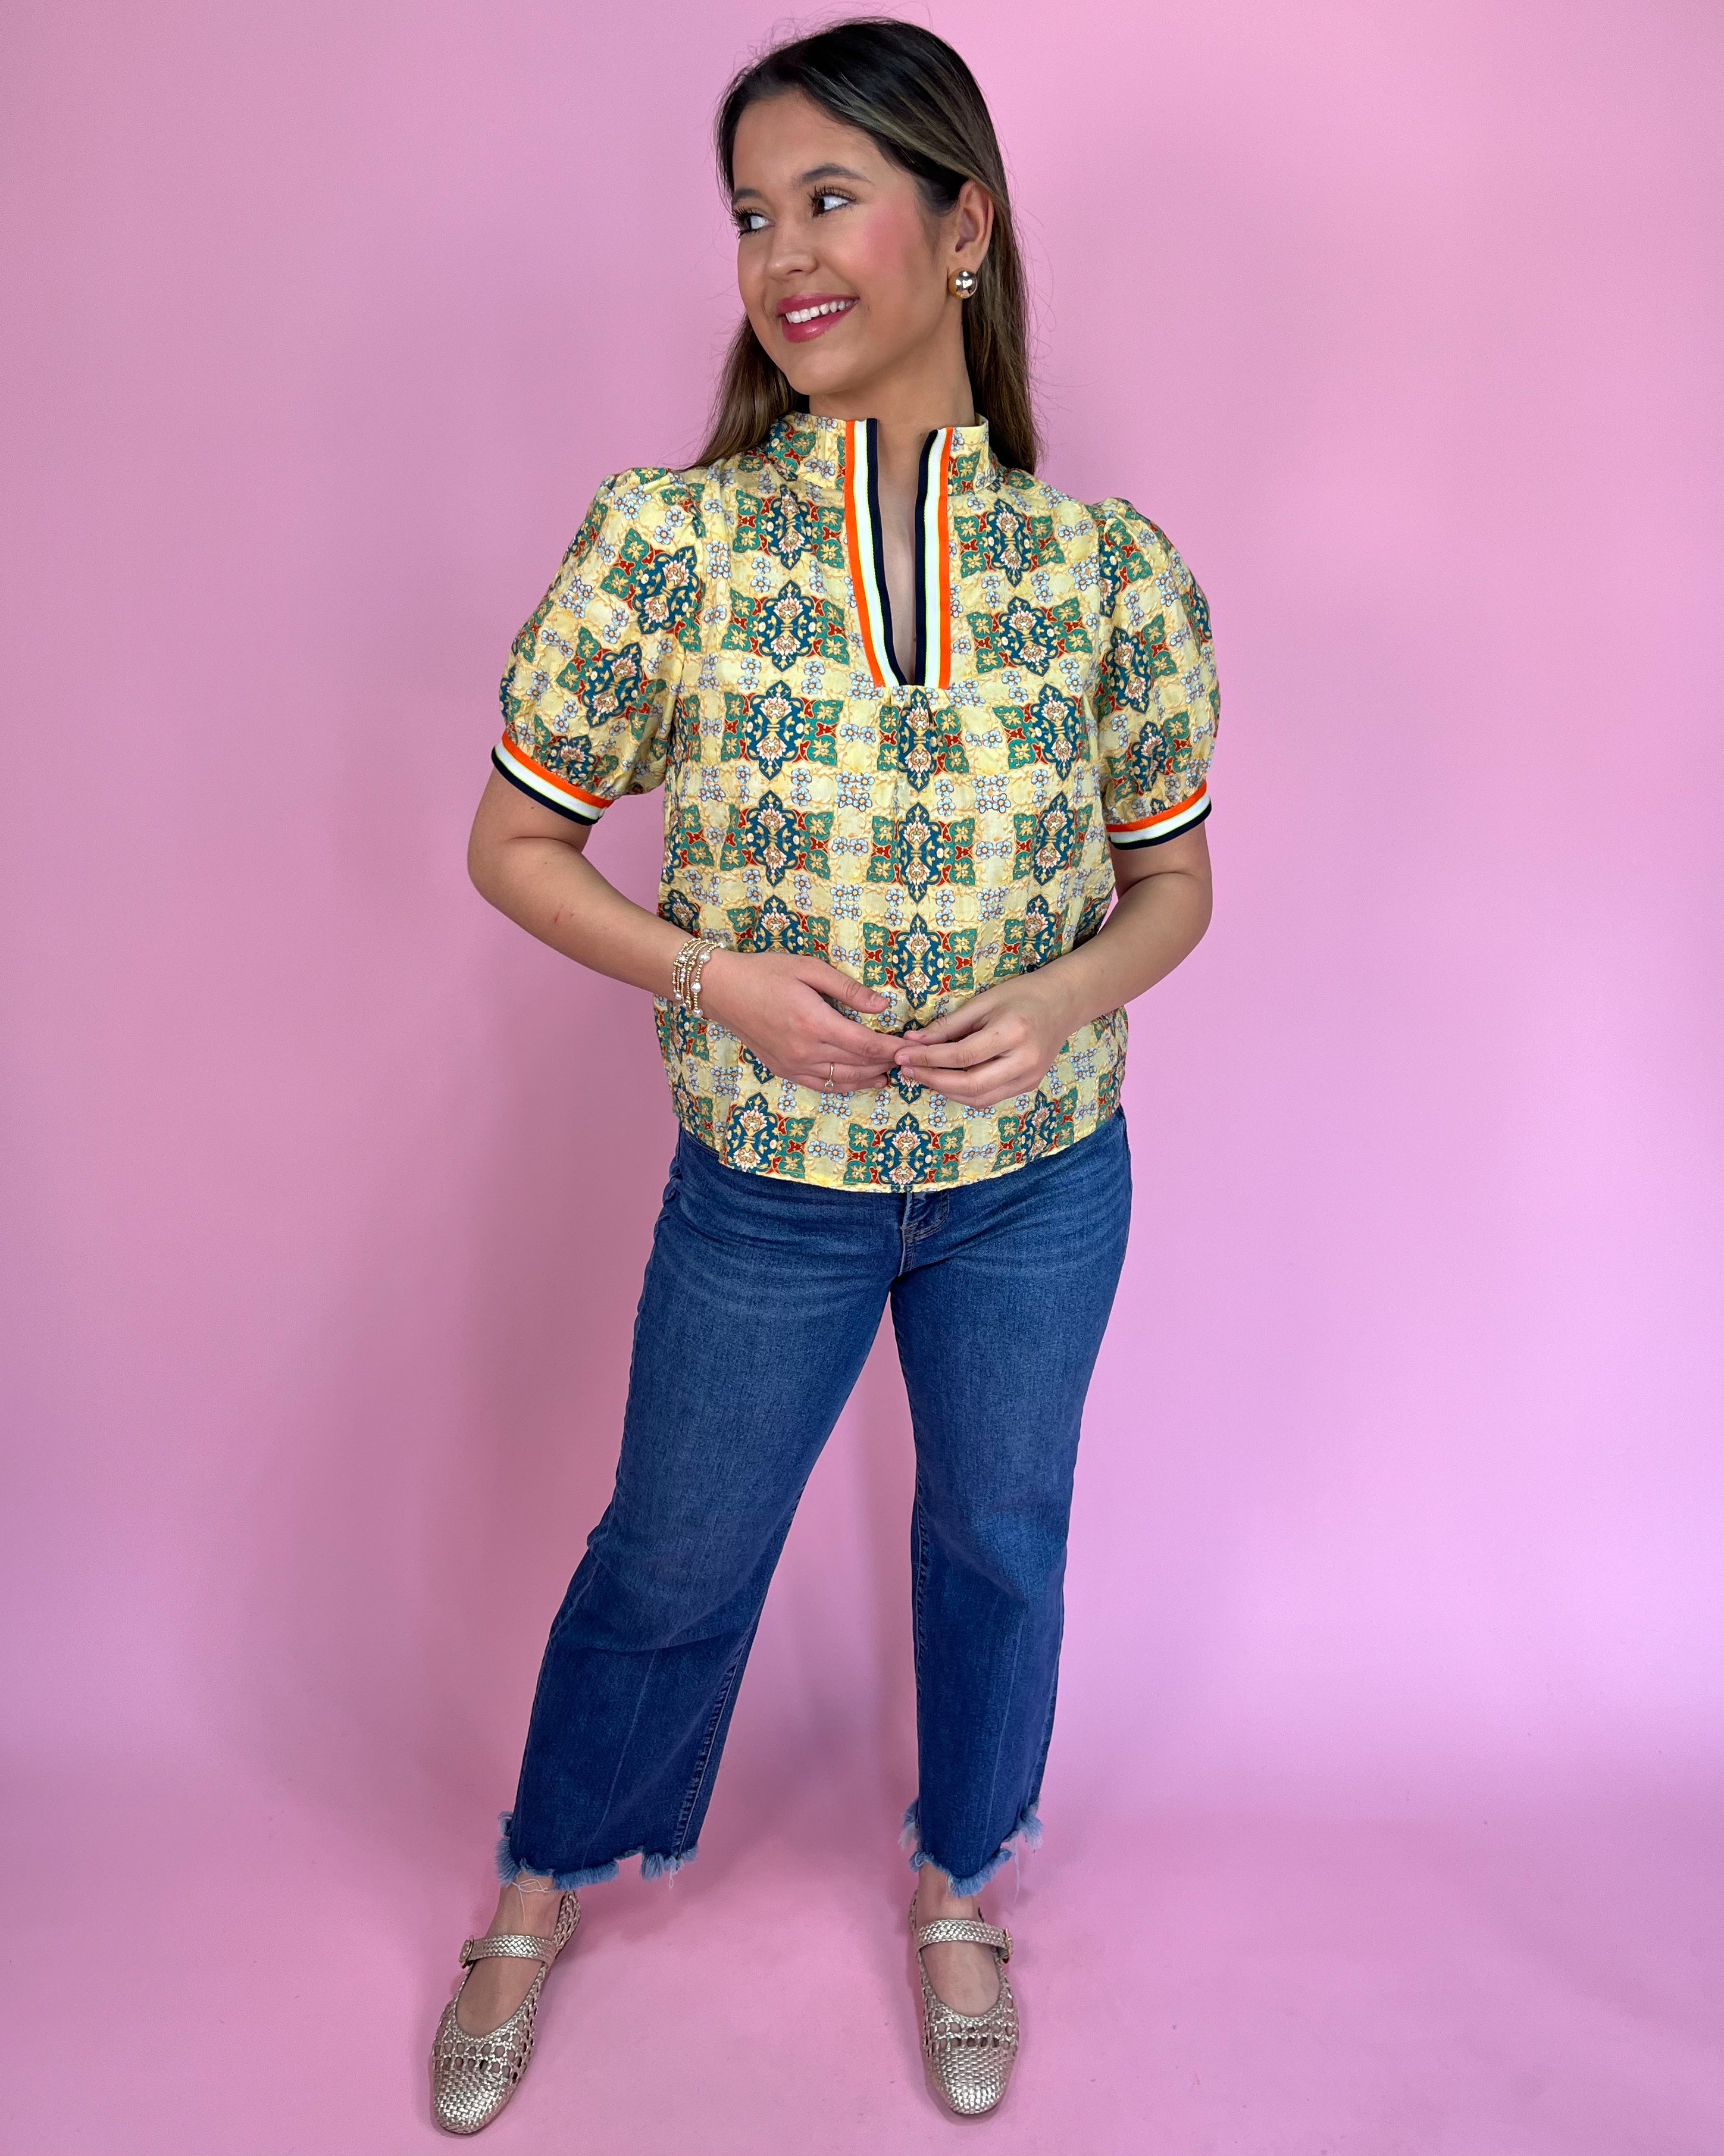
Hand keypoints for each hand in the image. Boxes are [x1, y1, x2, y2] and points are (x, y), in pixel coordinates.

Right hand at [698, 950, 896, 1091]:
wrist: (723, 990)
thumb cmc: (766, 972)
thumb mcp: (809, 969)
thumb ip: (848, 989)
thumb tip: (883, 1005)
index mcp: (814, 1023)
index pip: (864, 1045)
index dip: (890, 1048)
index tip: (909, 1047)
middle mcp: (805, 1050)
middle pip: (857, 1065)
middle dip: (885, 1063)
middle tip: (906, 1058)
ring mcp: (793, 1064)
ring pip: (841, 1080)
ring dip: (869, 1078)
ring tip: (889, 1073)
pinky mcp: (783, 1069)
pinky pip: (821, 1084)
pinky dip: (844, 1086)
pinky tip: (859, 1081)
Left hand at [891, 971, 1080, 1109]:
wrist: (1063, 1003)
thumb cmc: (1022, 995)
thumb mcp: (984, 1002)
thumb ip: (948, 1025)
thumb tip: (912, 1041)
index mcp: (1013, 1033)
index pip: (961, 1055)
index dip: (928, 1058)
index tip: (901, 1054)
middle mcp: (1024, 1061)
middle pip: (970, 1084)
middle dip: (932, 1079)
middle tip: (906, 1070)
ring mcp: (1029, 1078)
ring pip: (978, 1098)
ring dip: (945, 1090)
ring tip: (921, 1075)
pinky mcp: (1028, 1086)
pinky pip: (989, 1097)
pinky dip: (963, 1092)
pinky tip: (945, 1079)